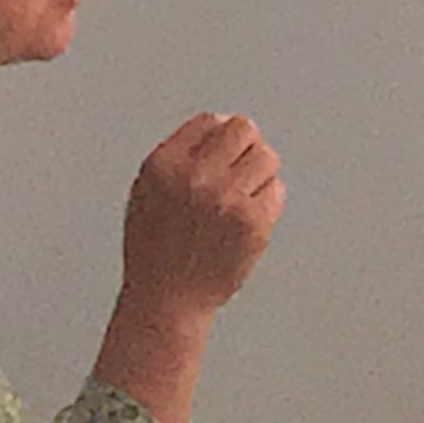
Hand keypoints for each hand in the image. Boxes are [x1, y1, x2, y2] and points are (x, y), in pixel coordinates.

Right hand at [121, 112, 285, 318]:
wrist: (167, 300)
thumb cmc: (157, 250)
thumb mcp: (148, 191)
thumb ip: (179, 155)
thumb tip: (221, 123)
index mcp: (164, 165)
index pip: (209, 122)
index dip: (220, 135)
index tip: (223, 152)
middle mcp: (195, 177)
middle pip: (244, 130)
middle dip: (245, 147)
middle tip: (240, 170)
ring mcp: (226, 199)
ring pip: (266, 157)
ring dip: (259, 173)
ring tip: (242, 196)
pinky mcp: (252, 223)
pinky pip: (276, 190)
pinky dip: (267, 201)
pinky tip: (247, 217)